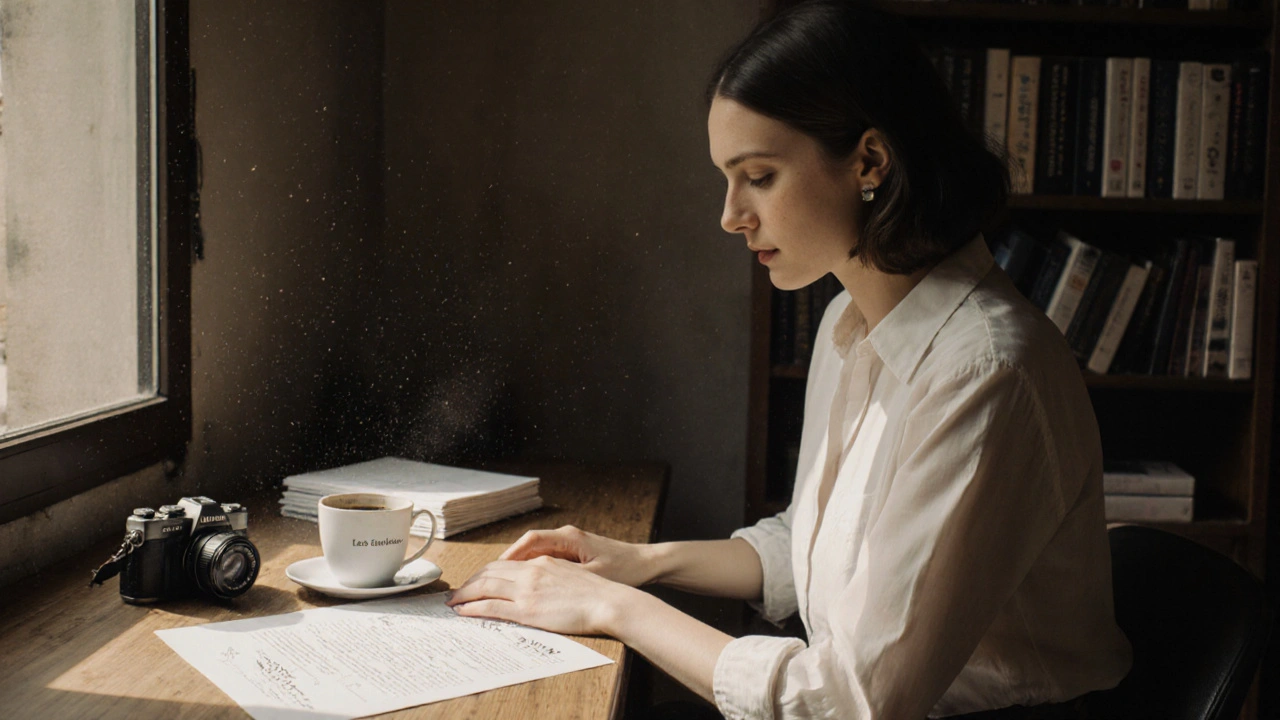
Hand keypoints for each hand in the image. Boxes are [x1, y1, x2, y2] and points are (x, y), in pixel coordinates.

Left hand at [445, 555, 637, 635]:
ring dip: (465, 594)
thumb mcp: (571, 575)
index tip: (475, 579)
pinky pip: (492, 607)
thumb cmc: (598, 592)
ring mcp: (528, 590)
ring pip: (486, 587)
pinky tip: (463, 611)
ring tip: (453, 601)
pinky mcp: (528, 609)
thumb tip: (539, 586)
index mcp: (542, 562)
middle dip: (470, 581)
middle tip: (458, 591)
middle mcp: (531, 571)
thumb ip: (552, 576)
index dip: (485, 571)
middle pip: (490, 572)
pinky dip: (474, 608)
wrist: (609, 601)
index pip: (505, 563)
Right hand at [499, 525, 656, 586]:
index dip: (511, 554)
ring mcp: (570, 545)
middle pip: (528, 545)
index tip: (495, 569)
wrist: (647, 564)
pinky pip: (546, 559)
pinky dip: (532, 569)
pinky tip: (524, 585)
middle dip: (507, 561)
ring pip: (535, 552)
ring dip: (518, 566)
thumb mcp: (593, 574)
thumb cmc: (624, 568)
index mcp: (569, 537)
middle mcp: (567, 537)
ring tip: (499, 583)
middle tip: (486, 577)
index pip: (531, 540)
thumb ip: (565, 576)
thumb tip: (537, 583)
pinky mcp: (574, 554)